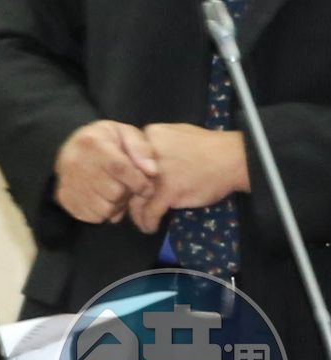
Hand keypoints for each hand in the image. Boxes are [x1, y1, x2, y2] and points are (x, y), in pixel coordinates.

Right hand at [53, 121, 158, 223]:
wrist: (74, 148)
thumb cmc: (105, 141)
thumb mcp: (125, 133)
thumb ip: (141, 149)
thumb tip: (151, 171)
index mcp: (91, 143)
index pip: (120, 169)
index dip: (138, 182)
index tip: (146, 186)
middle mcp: (74, 163)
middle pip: (114, 192)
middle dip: (127, 193)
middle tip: (127, 186)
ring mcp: (67, 182)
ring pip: (105, 209)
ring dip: (116, 205)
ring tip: (114, 192)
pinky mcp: (65, 198)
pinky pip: (93, 217)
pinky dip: (103, 212)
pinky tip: (102, 198)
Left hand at [127, 125, 248, 233]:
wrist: (233, 158)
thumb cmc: (208, 146)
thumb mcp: (177, 132)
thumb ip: (157, 143)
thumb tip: (144, 155)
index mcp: (149, 135)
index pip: (126, 157)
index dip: (126, 174)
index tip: (128, 185)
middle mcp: (147, 154)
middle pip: (127, 178)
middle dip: (127, 195)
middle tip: (127, 206)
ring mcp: (157, 174)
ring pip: (135, 197)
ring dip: (135, 213)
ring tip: (139, 221)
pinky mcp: (168, 192)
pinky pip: (150, 212)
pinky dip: (147, 222)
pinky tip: (150, 227)